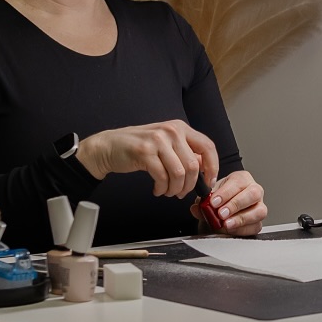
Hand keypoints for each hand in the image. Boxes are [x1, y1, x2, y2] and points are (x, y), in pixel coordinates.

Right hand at [76, 120, 218, 199]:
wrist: (108, 146)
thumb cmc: (139, 148)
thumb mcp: (166, 144)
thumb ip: (184, 152)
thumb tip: (204, 168)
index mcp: (180, 127)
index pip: (207, 147)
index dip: (212, 167)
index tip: (209, 181)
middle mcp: (171, 131)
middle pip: (193, 165)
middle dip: (190, 186)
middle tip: (181, 193)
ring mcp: (158, 140)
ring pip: (179, 174)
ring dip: (175, 189)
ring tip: (167, 192)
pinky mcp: (145, 152)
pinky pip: (162, 177)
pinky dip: (162, 188)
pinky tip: (157, 189)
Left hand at [192, 170, 267, 235]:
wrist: (220, 213)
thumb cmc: (218, 201)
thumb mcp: (208, 198)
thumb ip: (202, 203)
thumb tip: (197, 208)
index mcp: (242, 179)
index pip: (238, 182)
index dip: (226, 193)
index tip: (214, 202)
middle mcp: (254, 190)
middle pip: (253, 194)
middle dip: (235, 204)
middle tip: (221, 213)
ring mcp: (259, 206)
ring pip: (259, 211)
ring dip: (241, 218)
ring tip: (226, 224)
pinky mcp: (258, 222)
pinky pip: (255, 227)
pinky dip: (242, 230)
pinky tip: (230, 229)